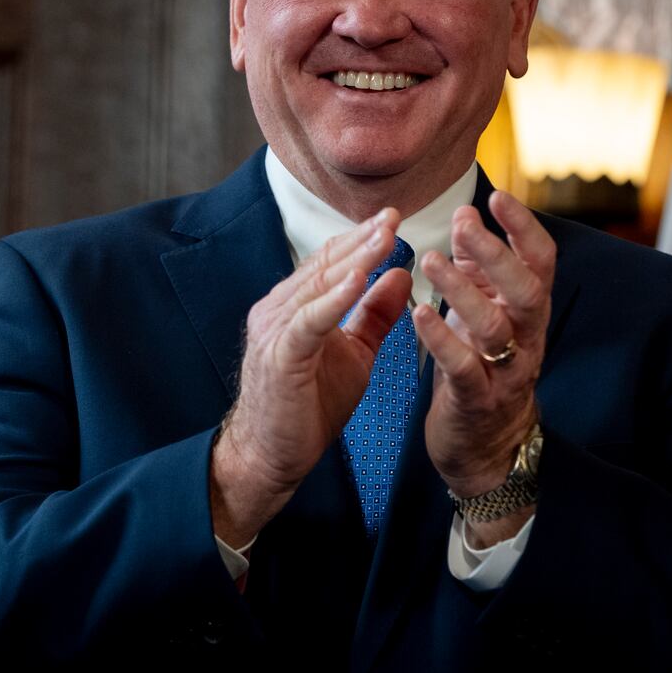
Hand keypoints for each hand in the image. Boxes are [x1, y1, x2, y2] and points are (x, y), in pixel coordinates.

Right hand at [211, 208, 410, 546]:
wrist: (271, 456)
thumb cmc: (308, 407)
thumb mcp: (355, 354)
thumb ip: (375, 314)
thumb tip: (401, 274)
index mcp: (295, 306)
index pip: (329, 262)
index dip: (360, 239)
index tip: (392, 218)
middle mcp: (278, 309)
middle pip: (324, 265)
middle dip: (361, 239)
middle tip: (393, 216)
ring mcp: (275, 330)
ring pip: (318, 286)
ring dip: (353, 260)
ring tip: (383, 238)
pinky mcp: (280, 354)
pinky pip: (309, 320)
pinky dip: (334, 298)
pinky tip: (358, 279)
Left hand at [414, 192, 552, 528]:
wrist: (485, 448)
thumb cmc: (483, 367)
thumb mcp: (485, 311)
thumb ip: (478, 267)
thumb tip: (468, 213)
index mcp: (529, 311)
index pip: (540, 261)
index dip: (524, 228)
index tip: (498, 196)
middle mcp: (527, 338)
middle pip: (526, 290)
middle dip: (496, 254)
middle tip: (464, 223)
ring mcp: (506, 372)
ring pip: (494, 327)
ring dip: (461, 291)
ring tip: (431, 259)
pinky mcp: (478, 401)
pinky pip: (464, 368)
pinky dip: (442, 339)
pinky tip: (419, 312)